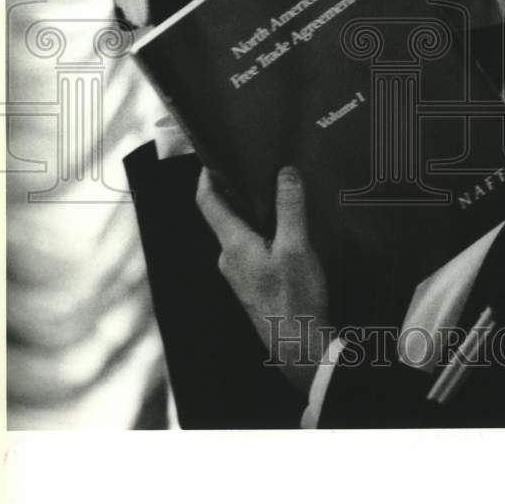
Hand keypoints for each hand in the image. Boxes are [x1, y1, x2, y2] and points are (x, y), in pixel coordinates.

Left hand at [196, 165, 330, 394]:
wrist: (298, 345)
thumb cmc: (294, 299)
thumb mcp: (296, 247)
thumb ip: (289, 208)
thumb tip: (284, 173)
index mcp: (233, 244)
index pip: (207, 202)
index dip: (206, 177)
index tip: (213, 158)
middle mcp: (229, 258)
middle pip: (224, 215)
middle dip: (237, 191)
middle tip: (258, 169)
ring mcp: (239, 273)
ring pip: (240, 232)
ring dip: (253, 213)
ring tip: (277, 197)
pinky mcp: (253, 284)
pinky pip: (251, 248)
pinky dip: (262, 232)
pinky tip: (285, 232)